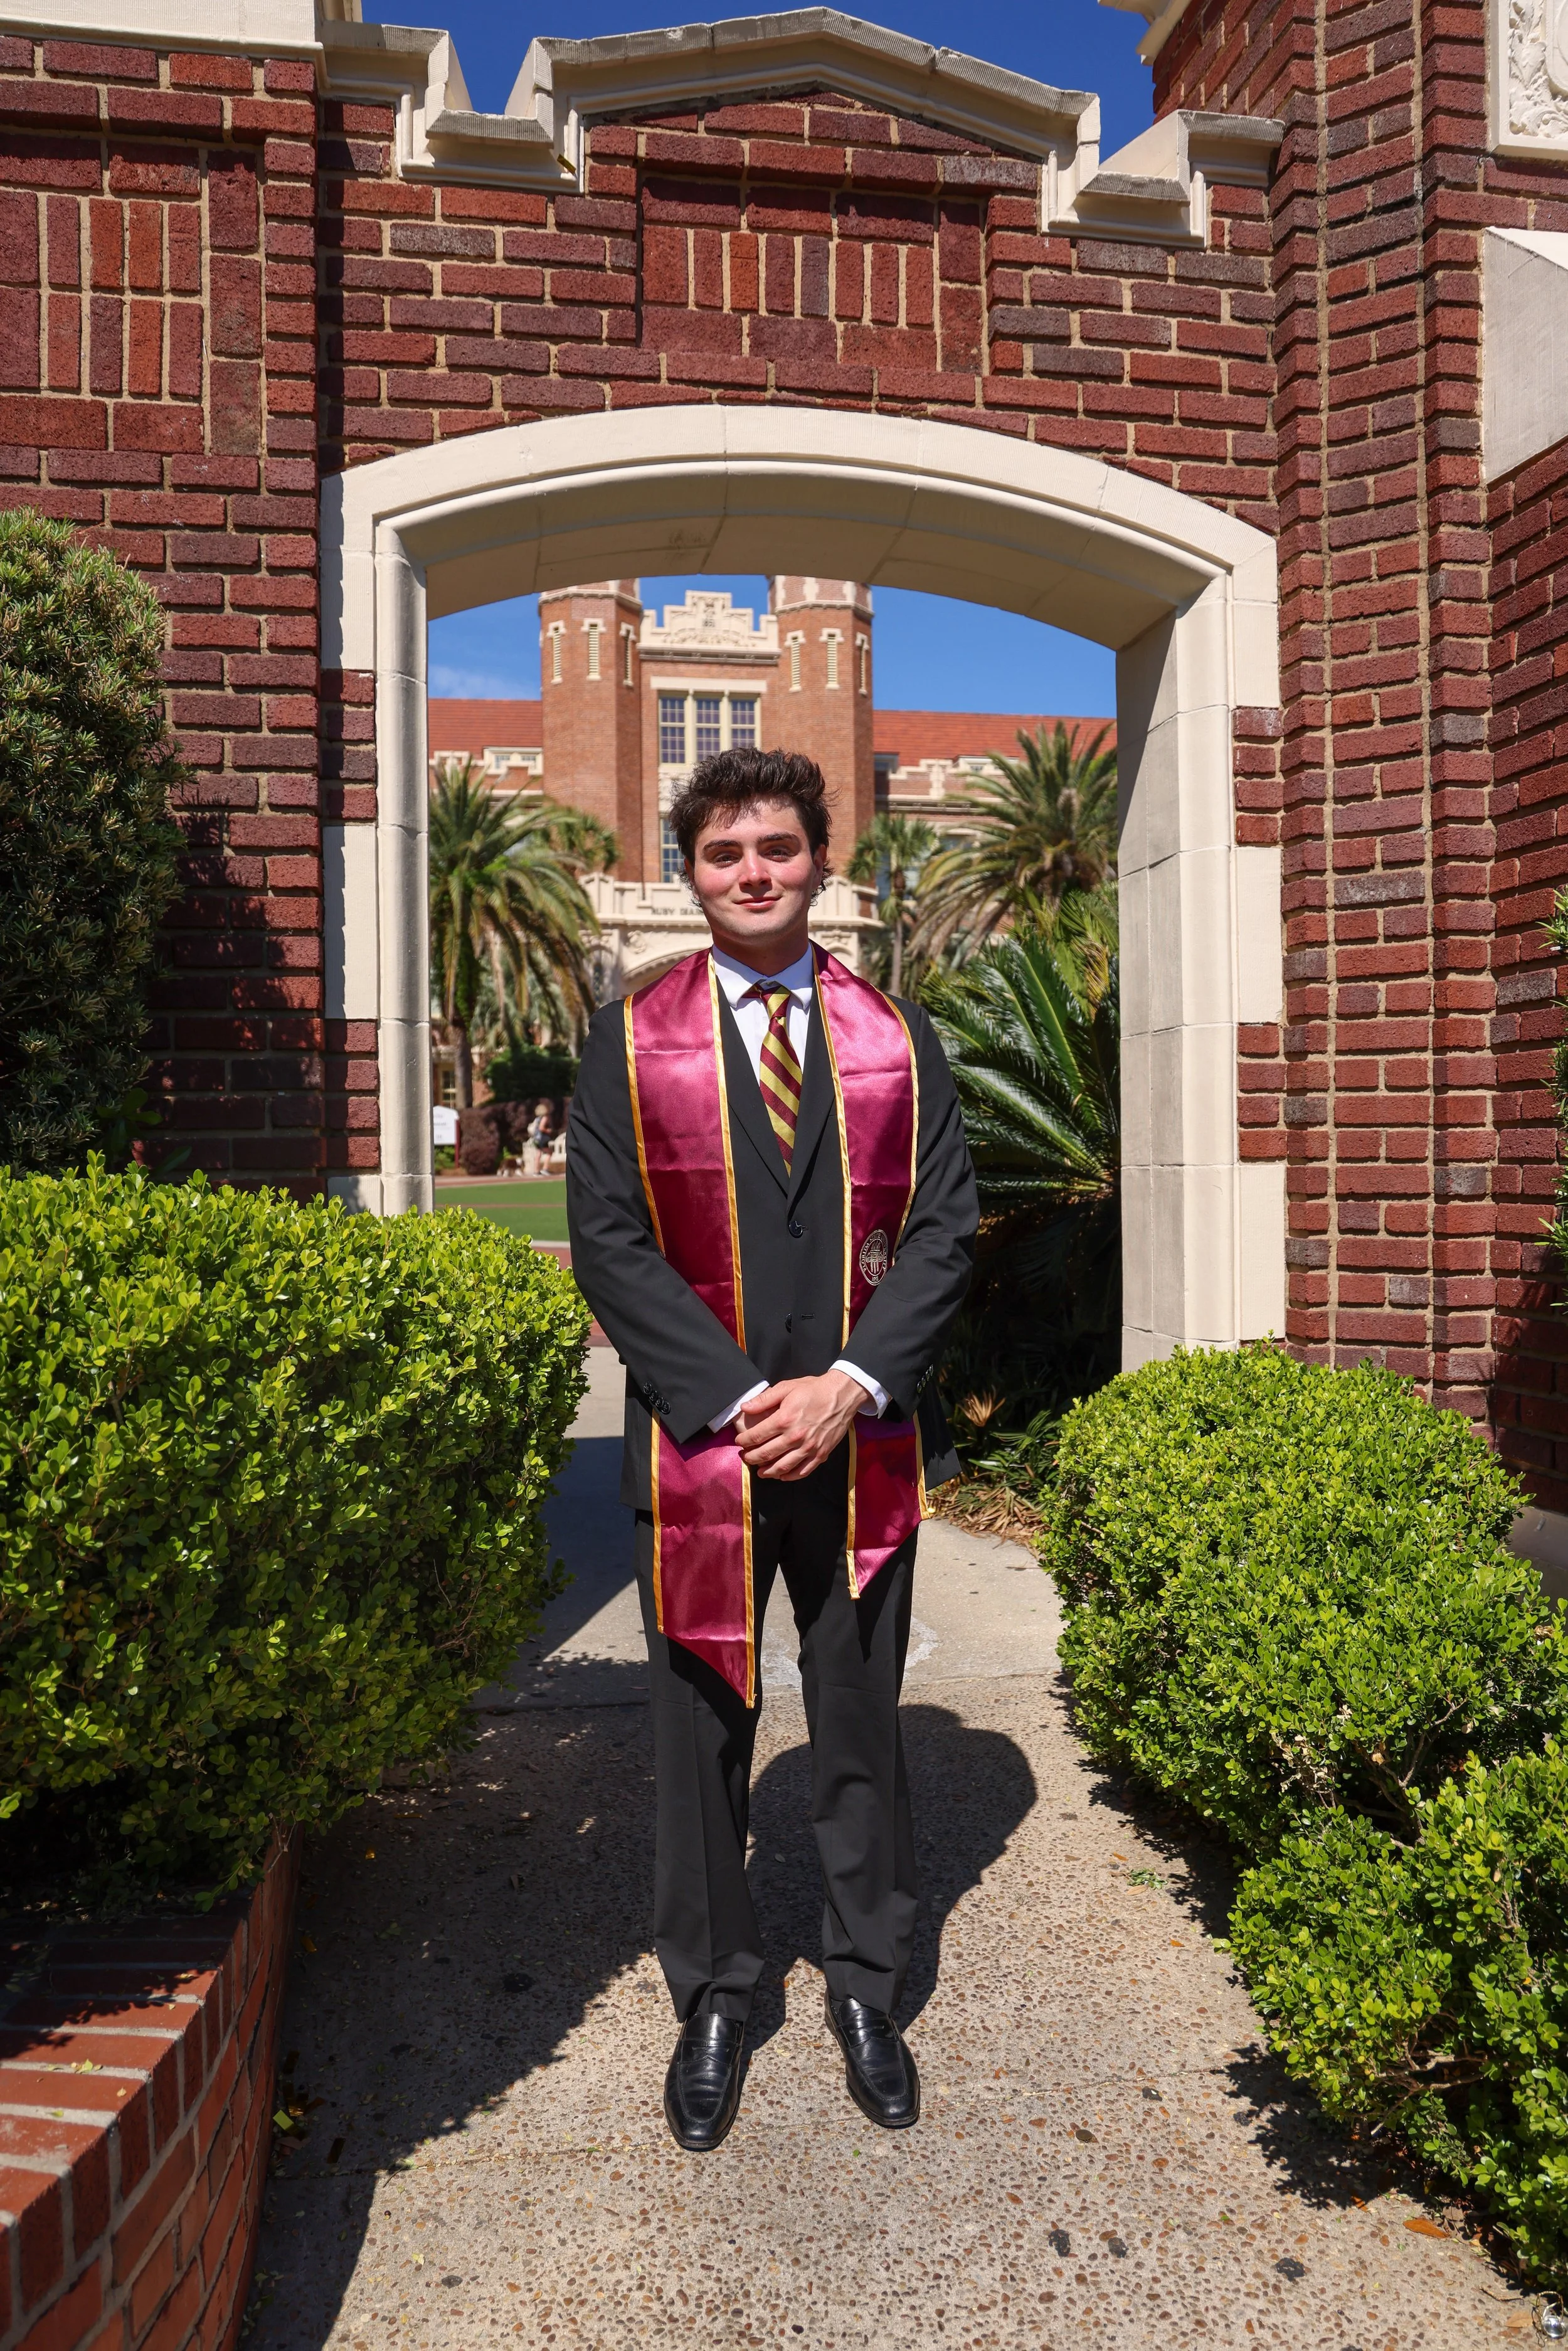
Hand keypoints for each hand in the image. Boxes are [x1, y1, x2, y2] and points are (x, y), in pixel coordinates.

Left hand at [733, 1370, 870, 1481]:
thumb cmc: (814, 1390)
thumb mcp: (787, 1387)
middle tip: (745, 1457)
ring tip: (760, 1471)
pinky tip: (782, 1475)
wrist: (842, 1395)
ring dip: (768, 1471)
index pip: (757, 1436)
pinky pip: (803, 1471)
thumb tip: (744, 1407)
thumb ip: (764, 1399)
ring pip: (783, 1466)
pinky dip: (790, 1476)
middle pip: (766, 1454)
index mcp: (784, 1419)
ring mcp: (809, 1448)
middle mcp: (795, 1436)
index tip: (739, 1442)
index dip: (745, 1441)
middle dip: (752, 1458)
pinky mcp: (821, 1454)